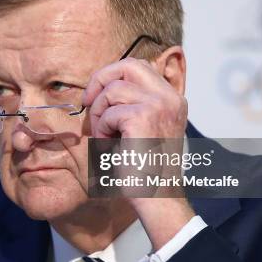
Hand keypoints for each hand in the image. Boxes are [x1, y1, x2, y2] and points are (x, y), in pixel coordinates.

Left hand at [82, 56, 193, 250]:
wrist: (155, 196)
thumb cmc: (144, 167)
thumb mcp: (143, 128)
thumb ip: (133, 104)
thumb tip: (103, 85)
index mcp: (172, 99)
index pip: (139, 66)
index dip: (113, 75)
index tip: (98, 96)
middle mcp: (170, 98)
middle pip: (128, 65)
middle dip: (101, 80)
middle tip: (88, 102)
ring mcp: (159, 105)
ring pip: (113, 90)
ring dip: (99, 112)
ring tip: (104, 134)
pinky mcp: (143, 117)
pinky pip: (108, 112)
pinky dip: (101, 128)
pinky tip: (109, 145)